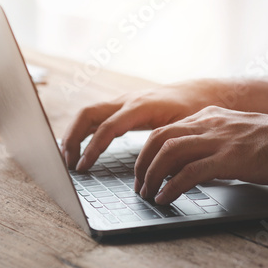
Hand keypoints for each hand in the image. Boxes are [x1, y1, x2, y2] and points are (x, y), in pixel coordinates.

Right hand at [62, 79, 232, 171]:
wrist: (200, 93)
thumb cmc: (195, 111)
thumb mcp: (186, 129)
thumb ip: (169, 146)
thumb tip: (156, 174)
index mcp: (141, 106)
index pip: (108, 127)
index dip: (92, 148)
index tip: (82, 167)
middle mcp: (126, 101)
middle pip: (87, 114)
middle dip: (72, 138)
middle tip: (66, 162)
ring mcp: (121, 103)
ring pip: (87, 114)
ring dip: (73, 135)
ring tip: (67, 158)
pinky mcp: (121, 108)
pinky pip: (95, 117)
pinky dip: (82, 132)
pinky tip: (79, 148)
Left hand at [136, 106, 267, 204]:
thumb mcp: (240, 134)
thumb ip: (217, 143)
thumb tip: (199, 167)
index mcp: (211, 115)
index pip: (166, 129)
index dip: (148, 151)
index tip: (143, 169)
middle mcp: (210, 123)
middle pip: (159, 138)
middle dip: (143, 163)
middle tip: (140, 185)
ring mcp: (220, 139)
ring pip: (169, 153)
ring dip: (152, 176)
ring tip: (148, 194)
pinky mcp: (231, 158)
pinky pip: (189, 173)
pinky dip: (172, 187)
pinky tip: (166, 199)